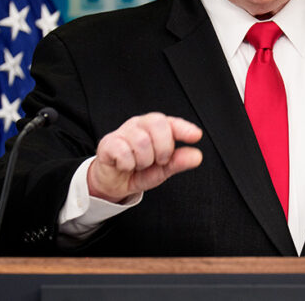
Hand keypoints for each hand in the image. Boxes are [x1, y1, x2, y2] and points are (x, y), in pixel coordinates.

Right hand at [87, 112, 202, 202]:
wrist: (113, 183)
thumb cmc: (138, 171)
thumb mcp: (162, 169)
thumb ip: (178, 161)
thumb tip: (197, 156)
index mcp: (155, 128)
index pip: (172, 122)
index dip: (184, 128)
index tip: (196, 136)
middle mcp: (140, 125)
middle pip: (158, 124)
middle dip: (163, 148)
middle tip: (158, 161)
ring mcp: (123, 132)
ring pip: (141, 141)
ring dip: (143, 161)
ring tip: (139, 165)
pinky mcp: (108, 143)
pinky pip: (123, 152)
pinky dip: (127, 164)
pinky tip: (125, 165)